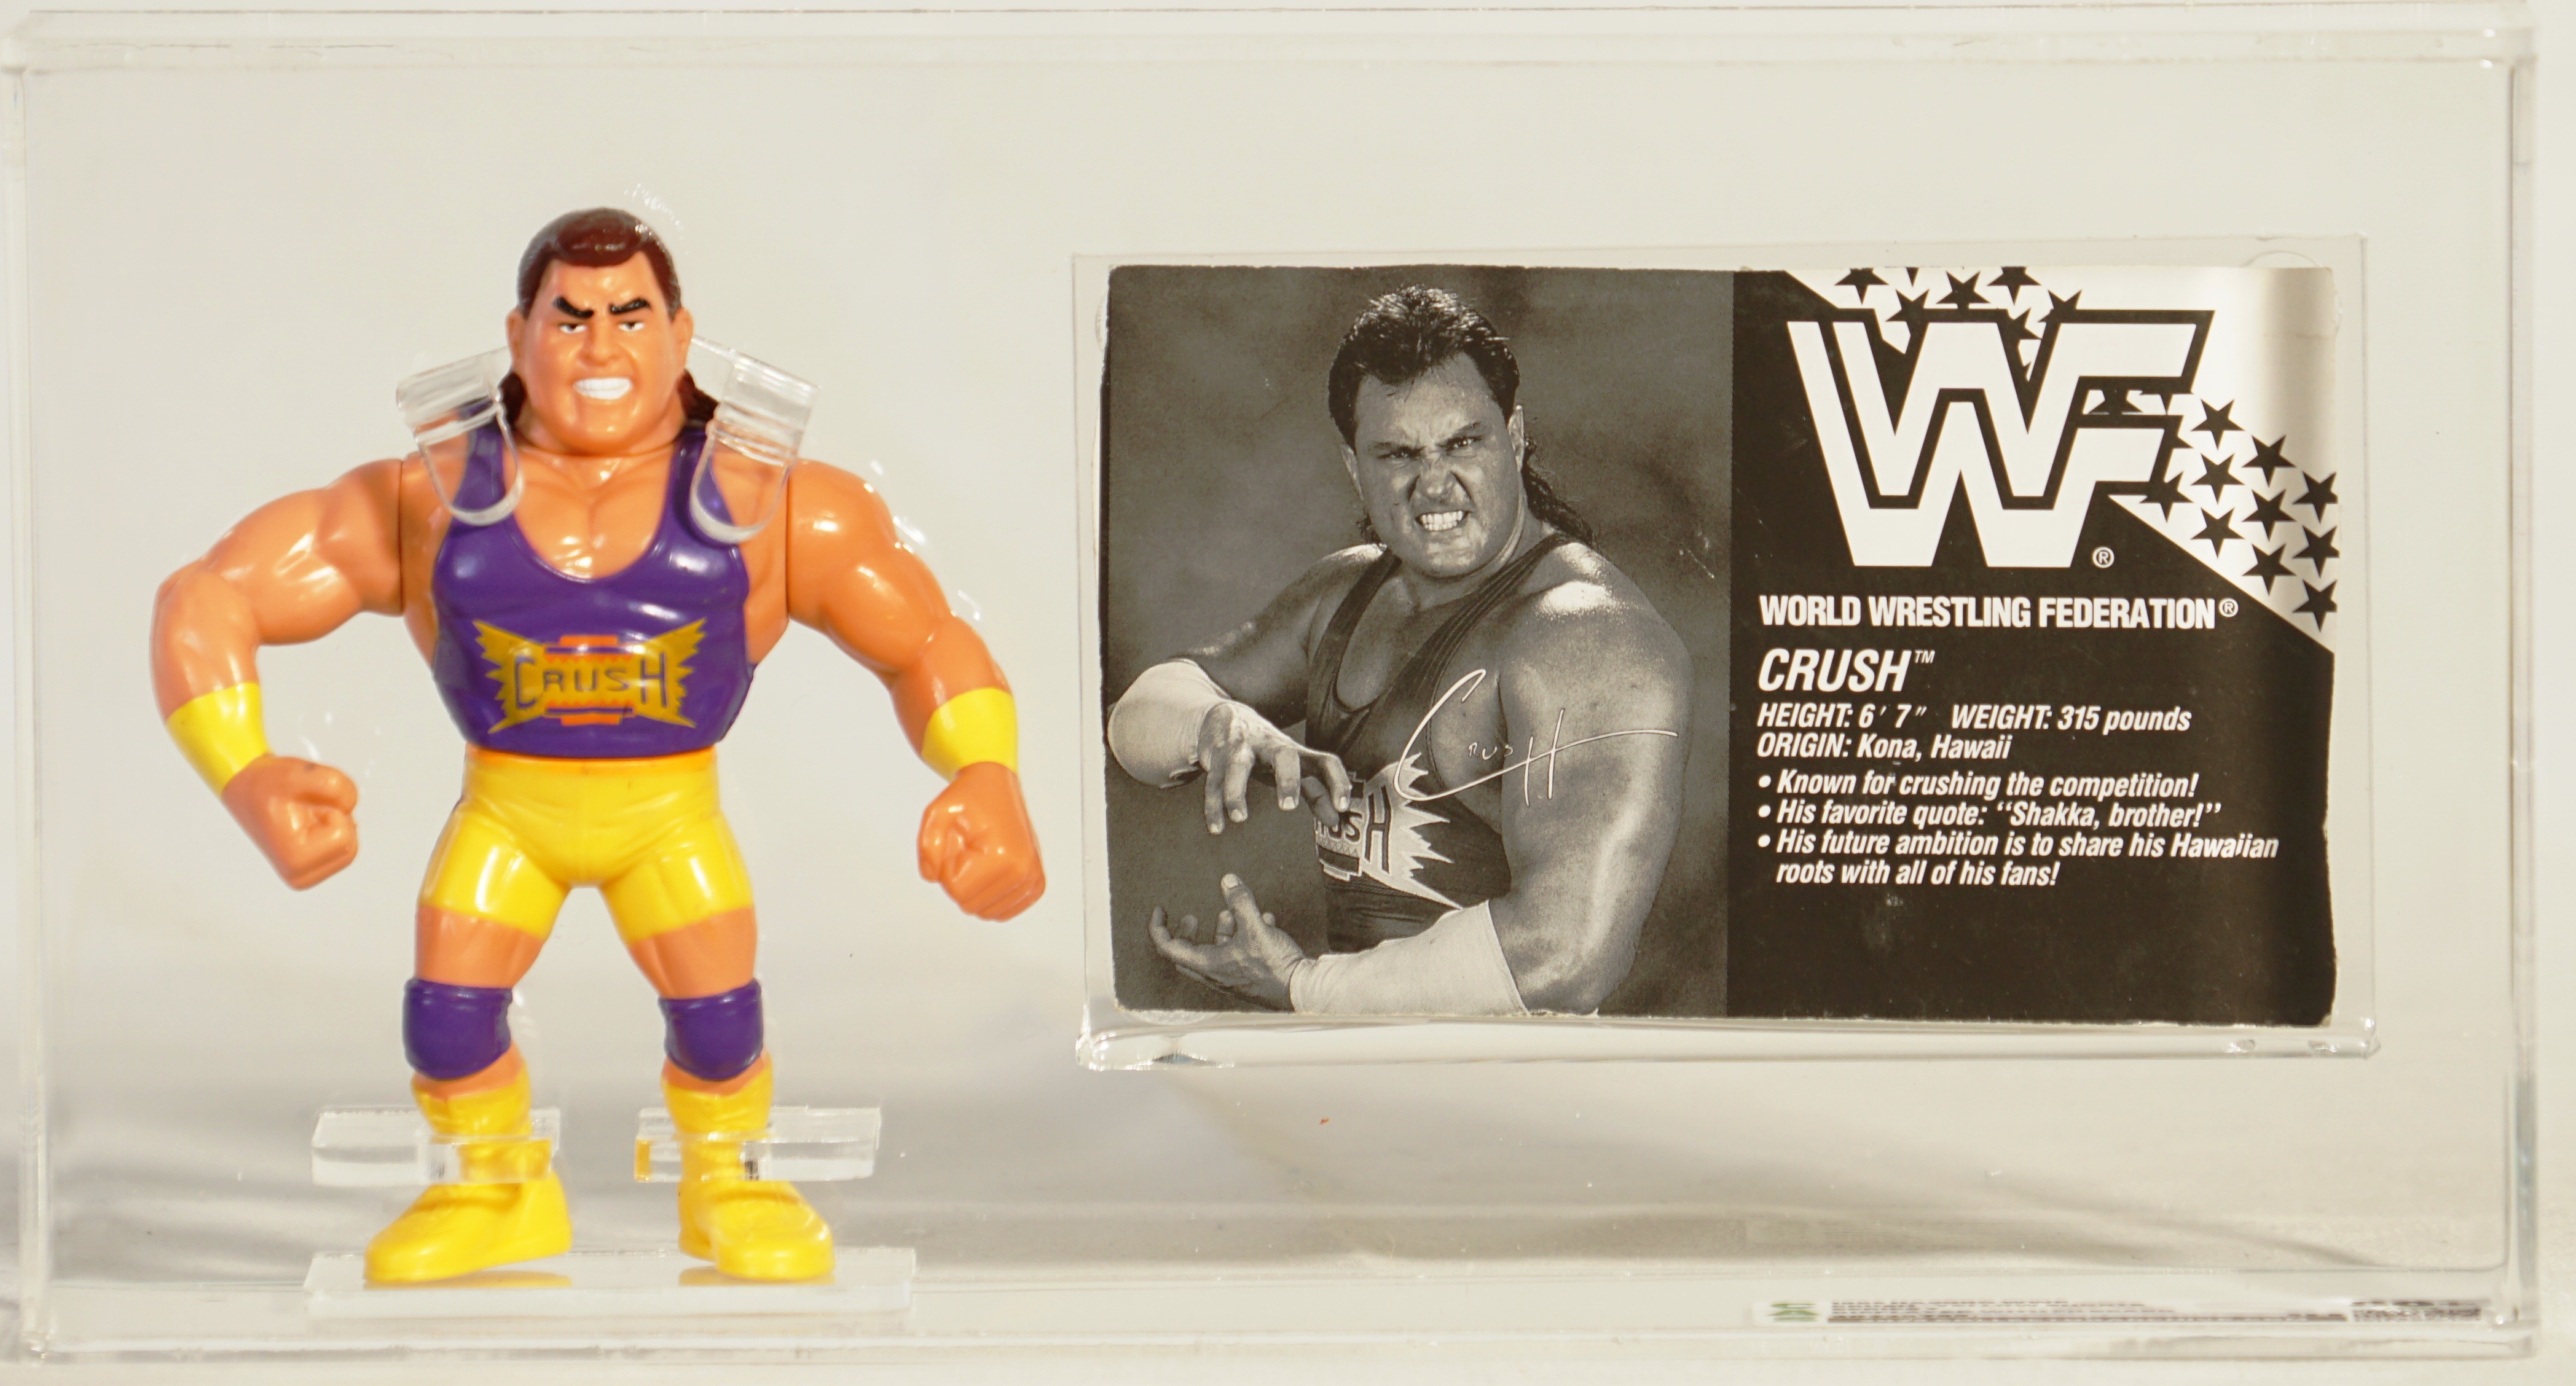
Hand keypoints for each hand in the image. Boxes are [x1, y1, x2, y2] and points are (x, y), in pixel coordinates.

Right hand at [220, 755, 357, 889]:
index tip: (304, 808)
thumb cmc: (267, 784)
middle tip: (306, 810)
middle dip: (335, 819)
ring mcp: (307, 875)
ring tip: (306, 814)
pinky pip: (345, 845)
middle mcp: (300, 876)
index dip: (331, 813)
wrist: (248, 789)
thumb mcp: (297, 774)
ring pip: (349, 846)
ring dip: (335, 822)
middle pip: (350, 846)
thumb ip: (333, 784)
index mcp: (294, 861)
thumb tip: (349, 804)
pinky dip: (335, 827)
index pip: (343, 837)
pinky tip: (311, 821)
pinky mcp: (314, 869)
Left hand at [918, 761, 1045, 919]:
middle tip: (967, 849)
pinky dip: (992, 897)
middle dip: (961, 880)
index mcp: (1000, 854)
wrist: (998, 785)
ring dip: (976, 887)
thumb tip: (932, 877)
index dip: (947, 869)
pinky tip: (990, 873)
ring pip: (987, 912)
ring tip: (980, 857)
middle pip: (971, 905)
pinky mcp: (1036, 882)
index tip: (956, 845)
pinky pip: (1006, 911)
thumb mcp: (938, 813)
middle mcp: (1022, 869)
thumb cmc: (970, 797)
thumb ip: (928, 847)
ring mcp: (1032, 877)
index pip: (956, 891)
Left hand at [1147, 873, 1306, 1008]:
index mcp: (1207, 964)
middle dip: (1187, 933)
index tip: (1161, 910)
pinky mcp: (1247, 978)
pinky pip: (1236, 956)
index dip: (1158, 927)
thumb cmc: (1274, 965)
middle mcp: (1214, 975)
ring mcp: (1230, 978)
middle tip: (1191, 917)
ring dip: (1218, 932)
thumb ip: (1240, 902)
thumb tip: (1228, 880)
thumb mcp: (1255, 928)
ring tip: (1229, 913)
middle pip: (1187, 954)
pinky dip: (1241, 938)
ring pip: (1214, 953)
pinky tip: (1261, 921)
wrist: (1300, 992)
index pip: (1168, 947)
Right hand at [1195, 701, 1349, 835]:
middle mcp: (1271, 747)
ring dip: (1237, 792)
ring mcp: (1242, 748)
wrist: (1227, 716)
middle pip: (1284, 755)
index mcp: (1296, 752)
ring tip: (1240, 818)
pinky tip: (1216, 827)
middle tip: (1288, 807)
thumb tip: (1336, 820)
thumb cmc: (1267, 750)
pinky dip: (1214, 805)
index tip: (1343, 807)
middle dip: (1287, 779)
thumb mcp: (1294, 767)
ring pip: (1239, 766)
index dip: (1337, 781)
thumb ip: (1315, 792)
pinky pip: (1214, 781)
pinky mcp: (1218, 756)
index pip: (1324, 761)